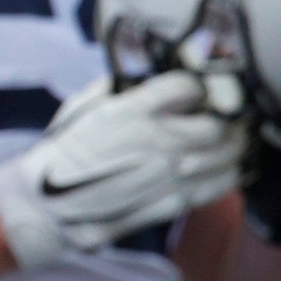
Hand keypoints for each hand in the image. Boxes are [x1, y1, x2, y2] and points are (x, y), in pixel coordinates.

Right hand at [0, 69, 247, 267]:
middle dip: (223, 116)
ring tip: (226, 140)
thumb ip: (118, 88)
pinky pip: (221, 184)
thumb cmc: (60, 153)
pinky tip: (223, 166)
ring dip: (232, 144)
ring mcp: (172, 174)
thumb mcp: (81, 107)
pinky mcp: (176, 201)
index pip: (189, 85)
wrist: (47, 205)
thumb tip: (144, 75)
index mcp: (133, 111)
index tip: (191, 89)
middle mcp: (159, 141)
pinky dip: (229, 172)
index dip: (194, 84)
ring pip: (229, 154)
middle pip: (220, 122)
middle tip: (219, 115)